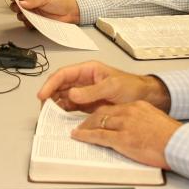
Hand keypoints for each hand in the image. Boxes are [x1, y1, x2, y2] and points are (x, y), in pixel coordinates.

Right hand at [15, 0, 78, 22]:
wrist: (69, 13)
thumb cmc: (59, 1)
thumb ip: (33, 1)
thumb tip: (21, 3)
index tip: (14, 0)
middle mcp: (30, 3)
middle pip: (16, 5)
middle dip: (16, 7)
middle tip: (20, 9)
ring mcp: (32, 12)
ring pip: (20, 14)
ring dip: (21, 15)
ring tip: (27, 15)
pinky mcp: (35, 20)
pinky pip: (26, 23)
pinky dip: (27, 23)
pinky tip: (31, 21)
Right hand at [37, 61, 169, 112]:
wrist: (146, 98)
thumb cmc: (131, 87)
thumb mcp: (112, 87)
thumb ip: (92, 91)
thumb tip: (71, 94)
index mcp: (88, 70)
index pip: (64, 74)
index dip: (51, 84)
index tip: (42, 95)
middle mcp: (83, 80)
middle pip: (60, 85)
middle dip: (49, 95)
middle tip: (43, 108)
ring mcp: (84, 93)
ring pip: (63, 97)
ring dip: (54, 104)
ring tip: (48, 115)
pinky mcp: (87, 105)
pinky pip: (71, 107)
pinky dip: (63, 112)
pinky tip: (59, 118)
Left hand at [72, 101, 177, 169]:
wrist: (178, 144)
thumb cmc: (171, 137)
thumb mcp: (156, 122)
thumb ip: (143, 121)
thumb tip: (138, 129)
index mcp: (138, 107)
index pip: (114, 108)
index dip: (102, 113)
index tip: (96, 117)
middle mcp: (129, 113)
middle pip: (103, 113)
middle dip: (90, 119)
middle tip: (82, 124)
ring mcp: (124, 125)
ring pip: (98, 122)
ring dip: (85, 127)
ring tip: (78, 131)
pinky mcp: (122, 139)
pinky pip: (99, 136)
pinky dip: (86, 136)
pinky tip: (79, 136)